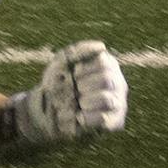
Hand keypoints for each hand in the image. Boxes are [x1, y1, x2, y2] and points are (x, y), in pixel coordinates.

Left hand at [8, 40, 127, 144]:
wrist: (48, 108)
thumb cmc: (58, 81)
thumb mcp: (62, 61)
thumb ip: (79, 50)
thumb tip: (102, 46)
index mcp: (108, 65)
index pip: (104, 63)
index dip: (84, 70)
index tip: (74, 75)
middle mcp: (118, 83)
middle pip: (107, 80)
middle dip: (84, 86)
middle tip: (76, 90)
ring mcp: (119, 103)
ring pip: (107, 100)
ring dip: (85, 101)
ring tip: (79, 103)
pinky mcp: (116, 122)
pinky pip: (104, 119)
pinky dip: (86, 117)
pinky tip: (80, 116)